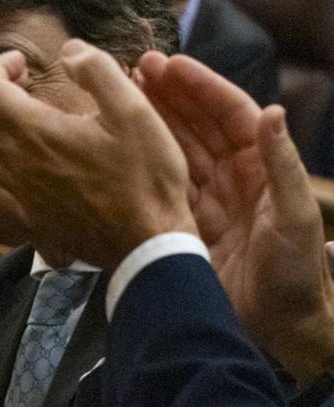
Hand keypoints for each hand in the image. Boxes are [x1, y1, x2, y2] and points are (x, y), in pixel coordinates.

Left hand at [0, 41, 196, 270]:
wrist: (144, 242)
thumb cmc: (145, 177)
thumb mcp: (134, 111)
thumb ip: (98, 72)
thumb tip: (69, 52)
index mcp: (37, 134)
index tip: (23, 65)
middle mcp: (15, 165)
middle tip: (22, 87)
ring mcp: (15, 194)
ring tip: (22, 122)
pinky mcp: (23, 217)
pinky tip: (18, 164)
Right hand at [138, 51, 333, 384]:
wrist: (277, 332)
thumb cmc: (296, 276)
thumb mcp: (295, 217)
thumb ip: (282, 164)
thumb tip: (270, 112)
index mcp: (263, 169)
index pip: (230, 115)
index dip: (200, 88)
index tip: (169, 66)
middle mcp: (233, 181)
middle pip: (197, 127)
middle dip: (168, 98)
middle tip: (133, 72)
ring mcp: (206, 206)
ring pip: (174, 155)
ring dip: (150, 127)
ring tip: (117, 102)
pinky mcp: (184, 232)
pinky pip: (160, 193)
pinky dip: (141, 170)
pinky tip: (116, 155)